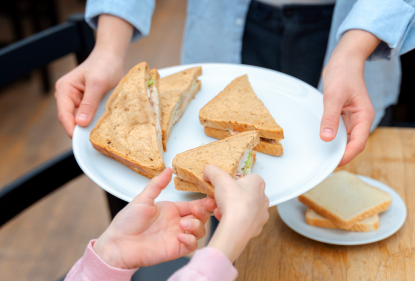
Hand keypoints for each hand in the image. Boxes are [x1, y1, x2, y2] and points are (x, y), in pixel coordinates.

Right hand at [54, 15, 132, 137]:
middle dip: (82, 129)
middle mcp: (68, 97)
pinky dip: (96, 122)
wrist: (112, 57)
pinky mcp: (88, 104)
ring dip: (90, 126)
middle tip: (95, 139)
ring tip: (102, 133)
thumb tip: (80, 122)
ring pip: (81, 120)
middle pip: (72, 120)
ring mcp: (78, 101)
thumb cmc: (104, 65)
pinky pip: (90, 117)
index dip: (71, 129)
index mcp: (65, 90)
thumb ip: (89, 103)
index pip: (64, 114)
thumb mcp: (97, 83)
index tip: (81, 140)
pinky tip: (105, 126)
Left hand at [93, 168, 216, 268]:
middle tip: (196, 211)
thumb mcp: (143, 199)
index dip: (203, 203)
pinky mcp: (176, 249)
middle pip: (200, 217)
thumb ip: (157, 185)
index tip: (209, 200)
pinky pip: (192, 245)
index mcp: (171, 210)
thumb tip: (167, 170)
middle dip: (202, 213)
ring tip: (183, 224)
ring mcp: (177, 236)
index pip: (193, 205)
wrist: (118, 245)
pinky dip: (191, 240)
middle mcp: (176, 223)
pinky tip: (180, 236)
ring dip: (196, 226)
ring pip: (200, 231)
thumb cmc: (127, 223)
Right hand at [203, 165, 268, 261]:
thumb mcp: (219, 178)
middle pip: (242, 194)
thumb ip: (213, 171)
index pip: (245, 178)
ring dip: (229, 208)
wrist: (237, 227)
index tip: (223, 185)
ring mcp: (260, 214)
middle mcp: (262, 198)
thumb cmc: (234, 203)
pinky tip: (224, 218)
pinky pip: (242, 221)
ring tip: (218, 209)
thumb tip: (209, 170)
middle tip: (217, 199)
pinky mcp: (256, 227)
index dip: (232, 182)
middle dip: (227, 197)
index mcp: (257, 183)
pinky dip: (233, 219)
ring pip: (242, 208)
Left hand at [320, 30, 379, 165]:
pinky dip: (331, 137)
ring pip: (345, 139)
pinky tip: (322, 141)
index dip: (347, 155)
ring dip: (336, 148)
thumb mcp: (334, 96)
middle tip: (324, 165)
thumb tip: (327, 138)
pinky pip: (339, 131)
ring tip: (322, 157)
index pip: (358, 143)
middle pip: (352, 144)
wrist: (343, 60)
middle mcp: (360, 120)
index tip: (334, 164)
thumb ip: (330, 117)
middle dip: (340, 155)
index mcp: (364, 116)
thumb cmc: (343, 74)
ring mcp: (352, 118)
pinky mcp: (343, 115)